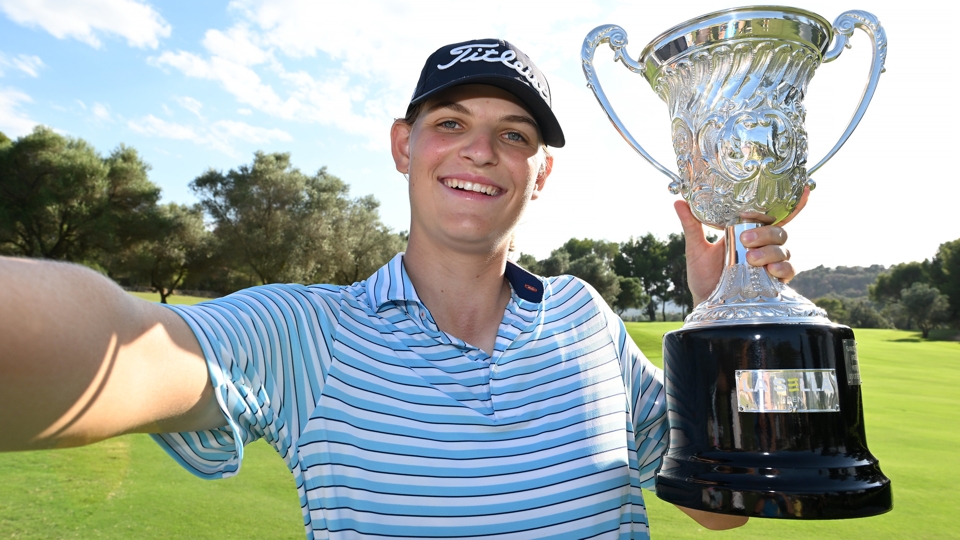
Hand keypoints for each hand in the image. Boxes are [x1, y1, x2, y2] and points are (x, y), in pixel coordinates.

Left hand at [674, 188, 808, 304]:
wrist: (706, 304)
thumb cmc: (703, 277)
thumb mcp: (696, 249)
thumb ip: (692, 226)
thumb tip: (679, 201)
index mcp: (748, 233)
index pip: (772, 215)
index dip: (791, 203)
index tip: (804, 189)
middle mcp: (762, 246)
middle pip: (778, 230)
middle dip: (765, 233)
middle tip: (745, 240)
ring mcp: (769, 263)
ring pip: (783, 249)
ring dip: (770, 251)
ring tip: (751, 258)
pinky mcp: (774, 281)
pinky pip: (789, 270)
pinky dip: (783, 267)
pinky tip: (771, 269)